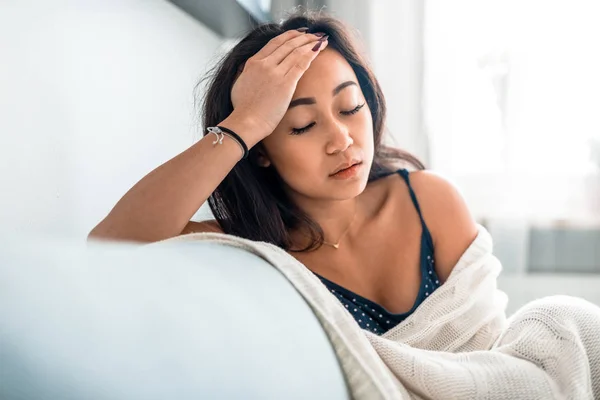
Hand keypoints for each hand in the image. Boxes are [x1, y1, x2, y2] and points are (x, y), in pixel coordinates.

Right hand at [228, 29, 328, 143]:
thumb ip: (246, 74)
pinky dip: (312, 53)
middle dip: (303, 36)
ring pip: (296, 50)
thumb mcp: (239, 84)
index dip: (289, 36)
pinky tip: (320, 48)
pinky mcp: (286, 83)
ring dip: (311, 42)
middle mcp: (264, 64)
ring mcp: (275, 72)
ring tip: (321, 39)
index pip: (274, 43)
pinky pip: (302, 63)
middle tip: (314, 34)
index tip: (299, 34)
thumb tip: (248, 71)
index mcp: (253, 63)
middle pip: (287, 43)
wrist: (246, 122)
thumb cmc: (243, 110)